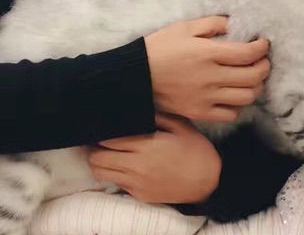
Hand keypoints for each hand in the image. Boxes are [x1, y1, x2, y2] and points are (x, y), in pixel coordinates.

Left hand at [88, 113, 221, 203]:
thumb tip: (136, 107)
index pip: (109, 139)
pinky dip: (114, 173)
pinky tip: (122, 164)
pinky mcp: (140, 195)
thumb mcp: (180, 125)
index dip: (101, 131)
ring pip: (102, 173)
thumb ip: (156, 115)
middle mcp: (138, 166)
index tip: (101, 124)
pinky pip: (117, 183)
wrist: (209, 181)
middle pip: (98, 158)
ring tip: (105, 151)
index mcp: (147, 145)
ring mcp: (137, 183)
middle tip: (99, 138)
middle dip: (94, 147)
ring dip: (99, 161)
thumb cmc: (195, 149)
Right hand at [144, 16, 269, 122]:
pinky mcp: (200, 113)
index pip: (248, 54)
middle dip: (264, 66)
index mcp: (208, 53)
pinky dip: (238, 104)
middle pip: (253, 77)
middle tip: (262, 59)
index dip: (262, 48)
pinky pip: (230, 113)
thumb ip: (211, 24)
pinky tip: (233, 94)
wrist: (135, 78)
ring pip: (246, 97)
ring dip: (255, 86)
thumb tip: (232, 24)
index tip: (263, 43)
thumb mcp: (184, 27)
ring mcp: (207, 98)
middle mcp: (211, 78)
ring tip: (251, 77)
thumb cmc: (159, 48)